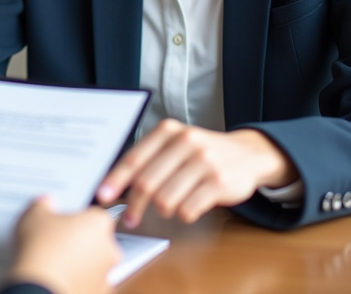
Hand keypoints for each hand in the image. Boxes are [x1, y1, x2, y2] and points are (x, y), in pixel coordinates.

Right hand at [7, 196, 119, 293]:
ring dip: (78, 263)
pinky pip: (87, 284)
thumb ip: (43, 204)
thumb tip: (46, 202)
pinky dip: (75, 281)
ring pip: (93, 264)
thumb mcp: (34, 216)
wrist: (39, 289)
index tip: (60, 221)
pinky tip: (56, 279)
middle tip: (55, 241)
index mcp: (99, 223)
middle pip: (97, 239)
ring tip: (52, 263)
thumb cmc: (41, 251)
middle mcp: (109, 249)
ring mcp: (104, 275)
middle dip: (79, 240)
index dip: (75, 217)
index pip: (93, 214)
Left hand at [96, 120, 295, 227]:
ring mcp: (204, 161)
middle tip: (130, 219)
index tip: (102, 197)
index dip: (115, 181)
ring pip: (165, 200)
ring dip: (162, 211)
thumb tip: (114, 185)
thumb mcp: (176, 145)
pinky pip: (188, 209)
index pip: (134, 159)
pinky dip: (184, 214)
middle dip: (134, 206)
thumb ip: (149, 160)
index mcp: (169, 131)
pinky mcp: (219, 182)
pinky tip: (190, 206)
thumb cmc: (202, 154)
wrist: (248, 154)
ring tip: (169, 207)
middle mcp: (185, 142)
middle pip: (146, 183)